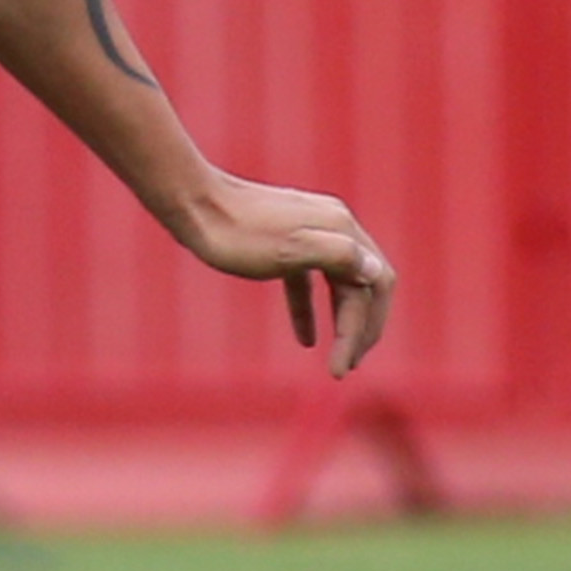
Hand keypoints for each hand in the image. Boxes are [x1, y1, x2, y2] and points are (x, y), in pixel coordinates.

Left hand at [171, 173, 394, 375]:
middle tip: (347, 367)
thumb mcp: (288, 249)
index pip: (373, 284)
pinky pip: (309, 281)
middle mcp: (334, 226)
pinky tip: (306, 340)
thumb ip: (337, 256)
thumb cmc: (237, 232)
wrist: (193, 203)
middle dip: (361, 329)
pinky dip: (310, 310)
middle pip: (364, 284)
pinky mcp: (285, 241)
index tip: (342, 367)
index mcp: (341, 227)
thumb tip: (376, 272)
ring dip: (343, 322)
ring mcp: (310, 232)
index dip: (363, 329)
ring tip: (339, 359)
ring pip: (341, 284)